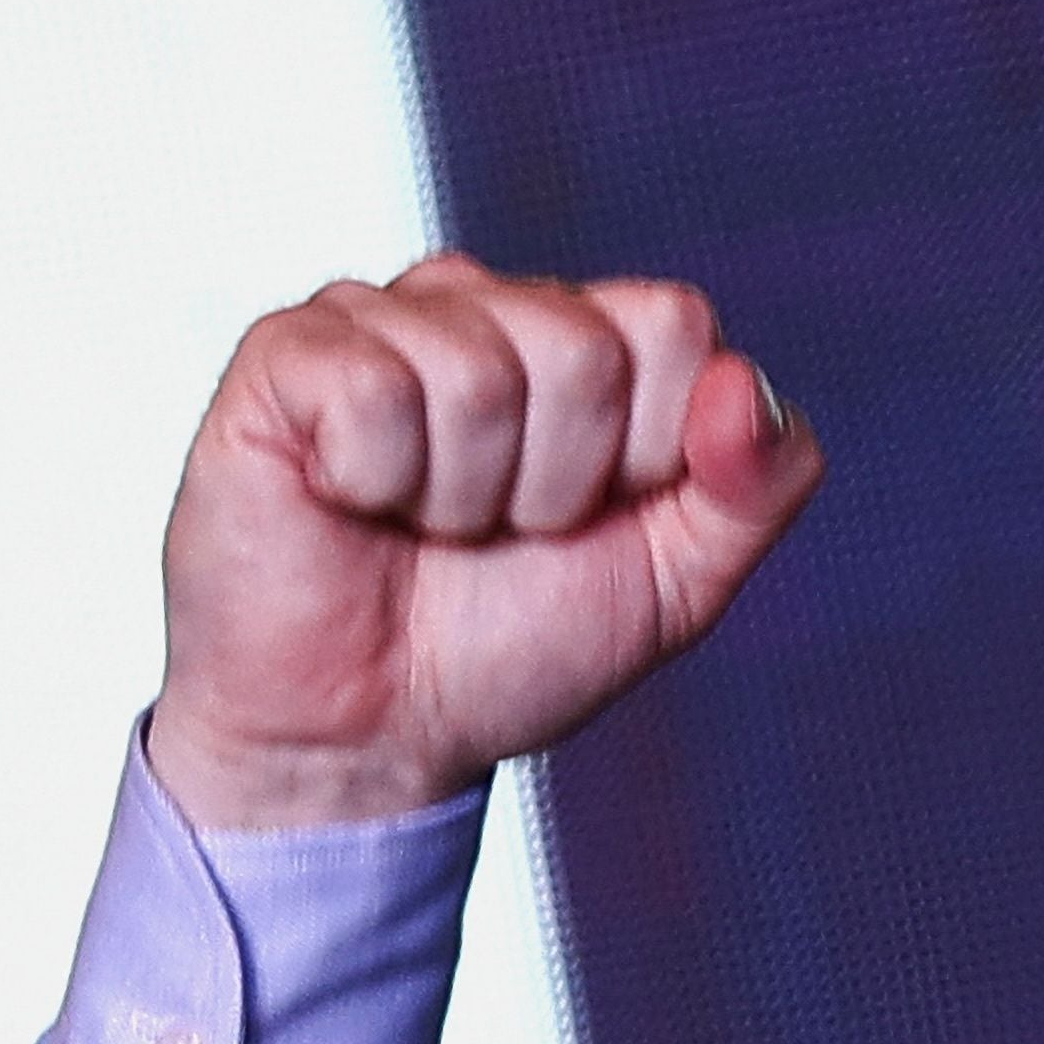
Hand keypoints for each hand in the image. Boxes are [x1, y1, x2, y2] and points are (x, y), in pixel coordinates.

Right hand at [149, 254, 822, 829]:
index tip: (597, 517)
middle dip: (557, 484)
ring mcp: (384, 319)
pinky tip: (352, 498)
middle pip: (583, 348)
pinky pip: (372, 389)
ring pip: (479, 372)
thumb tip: (745, 386)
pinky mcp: (287, 353)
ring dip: (465, 495)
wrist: (371, 733)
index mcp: (593, 349)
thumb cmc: (510, 648)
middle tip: (501, 533)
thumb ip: (756, 488)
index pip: (674, 325)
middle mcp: (489, 310)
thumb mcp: (679, 585)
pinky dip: (375, 481)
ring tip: (425, 525)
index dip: (651, 449)